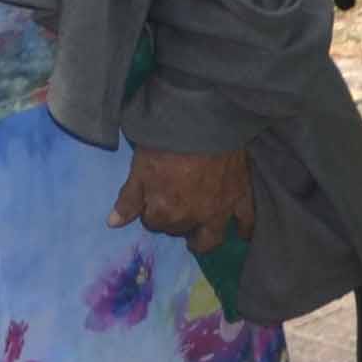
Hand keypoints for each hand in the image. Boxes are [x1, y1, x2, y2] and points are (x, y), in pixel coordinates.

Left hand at [113, 146, 253, 252]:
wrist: (203, 121)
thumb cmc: (165, 141)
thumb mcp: (139, 166)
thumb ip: (128, 199)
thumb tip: (113, 224)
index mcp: (166, 211)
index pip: (152, 222)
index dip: (150, 210)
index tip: (151, 197)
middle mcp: (194, 217)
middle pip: (180, 229)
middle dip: (174, 221)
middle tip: (173, 207)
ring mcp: (220, 210)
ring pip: (212, 237)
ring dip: (202, 240)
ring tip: (198, 239)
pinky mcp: (242, 197)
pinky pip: (247, 221)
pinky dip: (245, 230)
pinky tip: (243, 234)